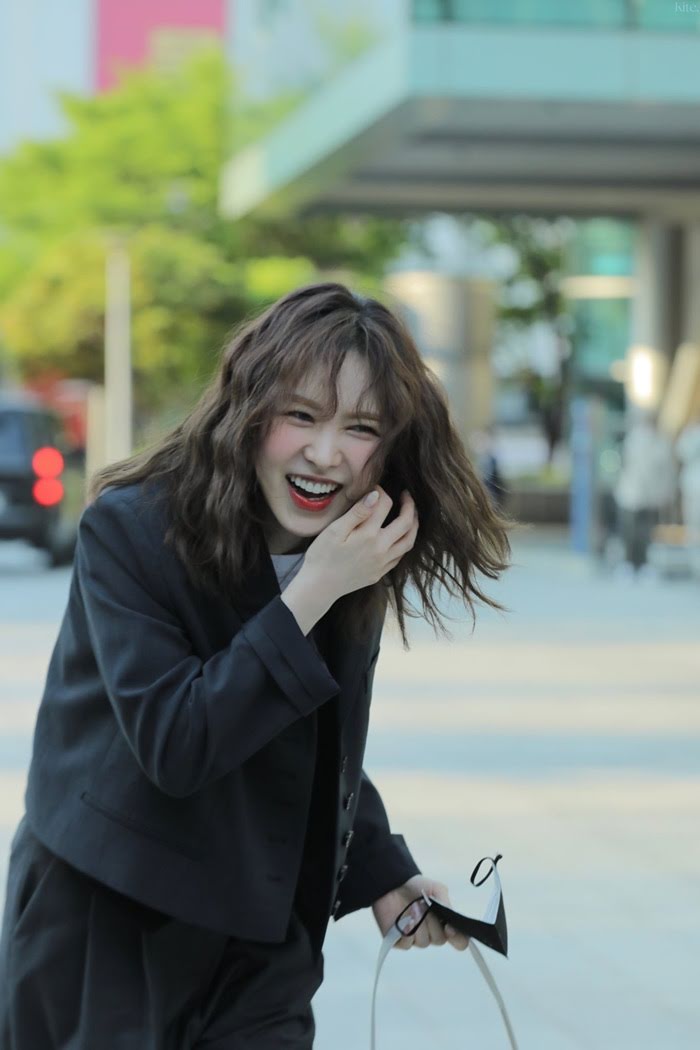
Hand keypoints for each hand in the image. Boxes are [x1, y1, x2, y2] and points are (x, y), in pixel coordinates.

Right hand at [301, 486, 417, 602]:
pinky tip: (400, 538)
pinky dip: (404, 543)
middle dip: (409, 506)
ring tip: (411, 515)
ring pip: (408, 541)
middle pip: (405, 523)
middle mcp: (381, 548)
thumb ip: (357, 513)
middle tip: (406, 495)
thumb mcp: (335, 530)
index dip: (382, 492)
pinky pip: (400, 557)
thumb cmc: (322, 556)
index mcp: (369, 534)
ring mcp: (382, 563)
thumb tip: (376, 495)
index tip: (377, 487)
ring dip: (414, 526)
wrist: (318, 587)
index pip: (384, 505)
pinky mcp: (379, 573)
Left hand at [371, 874, 469, 951]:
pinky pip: (407, 944)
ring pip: (423, 942)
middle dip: (432, 923)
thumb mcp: (437, 889)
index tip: (449, 929)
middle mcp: (431, 933)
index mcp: (443, 922)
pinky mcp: (400, 941)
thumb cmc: (417, 887)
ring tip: (411, 908)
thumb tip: (452, 919)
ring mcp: (416, 938)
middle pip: (439, 940)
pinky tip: (402, 919)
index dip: (458, 939)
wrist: (394, 883)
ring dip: (418, 924)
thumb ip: (446, 903)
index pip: (459, 940)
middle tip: (425, 906)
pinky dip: (405, 931)